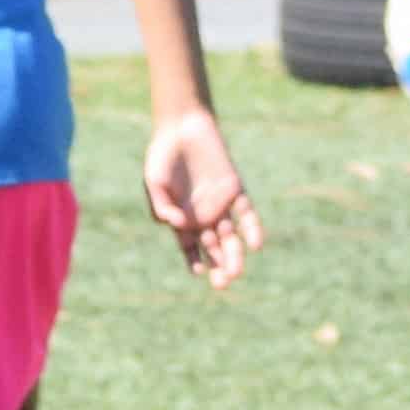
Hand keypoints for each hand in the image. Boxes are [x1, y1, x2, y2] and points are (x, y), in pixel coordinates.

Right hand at [144, 107, 261, 287]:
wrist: (182, 127)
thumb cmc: (162, 156)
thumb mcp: (154, 182)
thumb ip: (162, 206)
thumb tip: (178, 226)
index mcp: (182, 217)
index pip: (190, 247)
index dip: (194, 261)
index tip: (198, 273)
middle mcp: (203, 215)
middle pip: (213, 248)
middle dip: (218, 266)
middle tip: (223, 283)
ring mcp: (220, 204)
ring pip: (231, 236)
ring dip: (234, 255)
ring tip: (236, 271)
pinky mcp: (235, 190)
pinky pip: (247, 213)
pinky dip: (252, 229)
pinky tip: (254, 244)